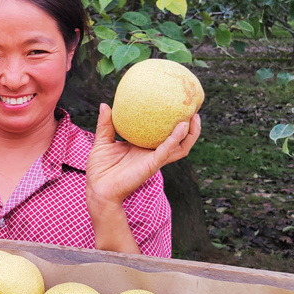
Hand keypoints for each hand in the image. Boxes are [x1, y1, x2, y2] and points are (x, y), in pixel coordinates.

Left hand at [86, 103, 200, 207]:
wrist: (99, 189)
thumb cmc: (100, 169)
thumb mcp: (102, 142)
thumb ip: (106, 124)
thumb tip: (105, 104)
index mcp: (142, 147)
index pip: (161, 134)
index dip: (171, 122)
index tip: (175, 106)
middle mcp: (151, 153)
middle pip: (178, 141)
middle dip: (190, 128)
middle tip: (193, 110)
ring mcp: (154, 159)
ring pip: (180, 148)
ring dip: (191, 134)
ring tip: (194, 118)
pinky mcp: (152, 165)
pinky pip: (167, 151)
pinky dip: (175, 139)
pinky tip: (181, 128)